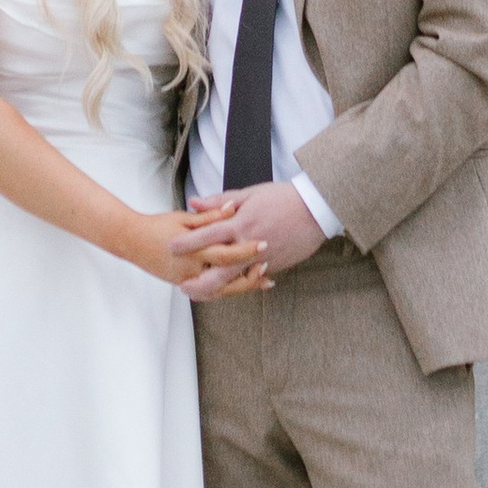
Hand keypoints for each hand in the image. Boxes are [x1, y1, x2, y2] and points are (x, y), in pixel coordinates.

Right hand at [128, 209, 265, 293]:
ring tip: (261, 280)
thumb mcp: (184, 219)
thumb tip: (231, 207)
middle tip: (269, 269)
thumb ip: (210, 216)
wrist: (131, 241)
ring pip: (221, 290)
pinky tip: (241, 283)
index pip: (226, 254)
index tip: (264, 245)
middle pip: (227, 280)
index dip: (247, 250)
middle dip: (250, 276)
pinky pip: (210, 291)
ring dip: (242, 286)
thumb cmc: (157, 226)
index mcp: (193, 250)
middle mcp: (191, 270)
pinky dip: (227, 288)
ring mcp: (186, 280)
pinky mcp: (183, 285)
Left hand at [189, 182, 326, 290]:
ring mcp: (263, 258)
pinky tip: (228, 290)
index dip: (187, 243)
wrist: (315, 209)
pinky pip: (253, 279)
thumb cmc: (282, 198)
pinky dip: (239, 285)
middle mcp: (249, 243)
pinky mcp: (274, 265)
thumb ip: (219, 201)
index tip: (171, 248)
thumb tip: (194, 202)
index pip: (207, 235)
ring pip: (235, 280)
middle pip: (219, 269)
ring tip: (202, 293)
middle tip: (183, 287)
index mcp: (241, 223)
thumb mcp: (250, 194)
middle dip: (199, 282)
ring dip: (216, 289)